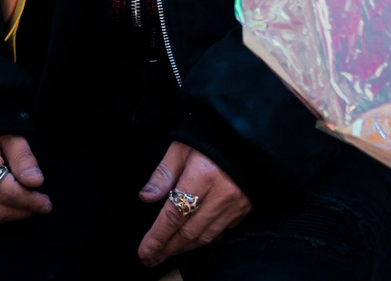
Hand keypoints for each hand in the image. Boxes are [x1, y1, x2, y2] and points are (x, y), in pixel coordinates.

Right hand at [0, 134, 50, 222]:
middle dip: (24, 211)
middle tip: (42, 205)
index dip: (29, 201)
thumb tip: (36, 182)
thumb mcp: (8, 132)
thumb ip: (22, 157)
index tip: (46, 203)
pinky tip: (7, 194)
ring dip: (12, 211)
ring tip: (28, 199)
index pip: (6, 192)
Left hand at [137, 141, 250, 265]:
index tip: (143, 251)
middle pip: (189, 232)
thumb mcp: (182, 145)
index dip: (157, 236)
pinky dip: (204, 239)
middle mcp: (221, 194)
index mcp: (203, 174)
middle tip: (150, 258)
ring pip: (205, 236)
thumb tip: (146, 197)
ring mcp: (236, 203)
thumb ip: (164, 172)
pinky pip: (221, 232)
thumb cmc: (211, 134)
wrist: (247, 132)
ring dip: (184, 248)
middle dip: (167, 248)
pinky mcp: (245, 207)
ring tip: (167, 252)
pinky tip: (192, 240)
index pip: (174, 214)